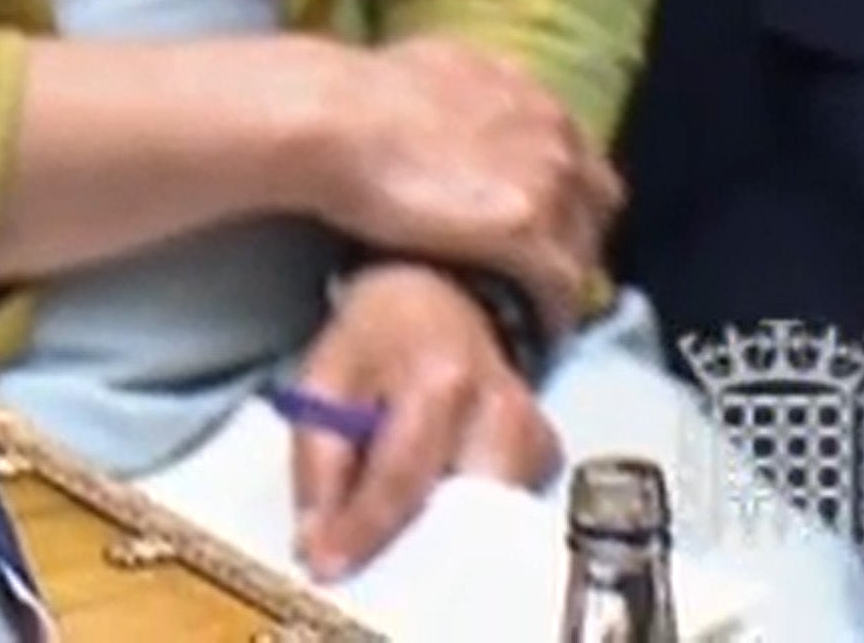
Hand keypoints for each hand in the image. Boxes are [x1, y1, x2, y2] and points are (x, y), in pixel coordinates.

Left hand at [284, 262, 562, 581]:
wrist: (439, 296)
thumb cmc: (376, 335)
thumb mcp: (323, 377)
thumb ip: (317, 459)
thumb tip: (316, 540)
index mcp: (441, 380)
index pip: (400, 478)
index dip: (360, 531)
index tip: (327, 567)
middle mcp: (502, 409)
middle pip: (452, 511)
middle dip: (405, 540)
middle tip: (360, 552)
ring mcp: (535, 433)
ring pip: (482, 519)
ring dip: (436, 525)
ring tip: (398, 505)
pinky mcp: (547, 452)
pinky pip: (503, 509)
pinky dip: (466, 512)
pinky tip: (437, 486)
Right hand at [302, 37, 619, 334]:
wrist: (335, 121)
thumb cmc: (354, 92)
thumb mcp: (426, 67)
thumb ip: (464, 90)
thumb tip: (453, 109)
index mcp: (528, 92)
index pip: (572, 153)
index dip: (554, 191)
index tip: (526, 218)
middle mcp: (554, 134)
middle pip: (593, 202)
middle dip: (566, 232)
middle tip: (525, 266)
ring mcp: (550, 186)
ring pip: (582, 249)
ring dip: (556, 278)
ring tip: (520, 307)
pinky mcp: (531, 237)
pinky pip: (561, 290)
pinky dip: (546, 312)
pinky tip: (520, 331)